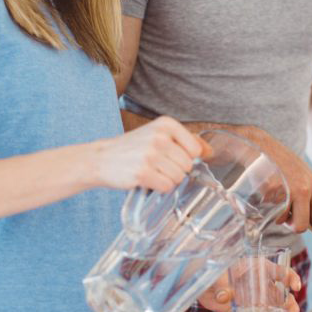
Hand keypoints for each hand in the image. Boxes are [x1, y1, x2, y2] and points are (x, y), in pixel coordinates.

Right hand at [94, 116, 208, 191]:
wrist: (101, 158)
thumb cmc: (132, 148)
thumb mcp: (158, 135)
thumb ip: (186, 141)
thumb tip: (210, 151)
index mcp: (166, 124)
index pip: (195, 149)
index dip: (185, 157)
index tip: (169, 155)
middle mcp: (159, 137)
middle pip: (188, 165)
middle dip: (175, 170)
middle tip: (156, 165)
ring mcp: (150, 155)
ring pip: (178, 177)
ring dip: (167, 179)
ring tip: (150, 171)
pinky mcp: (142, 173)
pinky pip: (166, 187)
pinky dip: (158, 187)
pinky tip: (146, 179)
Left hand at [199, 269, 302, 311]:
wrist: (203, 286)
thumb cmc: (213, 273)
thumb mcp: (217, 277)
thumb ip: (221, 286)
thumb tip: (224, 297)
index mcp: (258, 269)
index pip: (280, 271)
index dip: (290, 277)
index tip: (295, 287)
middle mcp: (262, 285)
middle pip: (282, 295)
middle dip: (290, 306)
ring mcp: (257, 301)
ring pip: (277, 311)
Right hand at [257, 136, 311, 261]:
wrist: (258, 144)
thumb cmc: (278, 163)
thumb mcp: (299, 178)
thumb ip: (307, 199)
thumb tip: (307, 225)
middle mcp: (305, 189)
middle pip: (301, 226)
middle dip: (290, 225)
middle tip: (282, 211)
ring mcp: (289, 190)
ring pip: (284, 221)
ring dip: (277, 216)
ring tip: (273, 196)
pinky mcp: (272, 191)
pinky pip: (269, 212)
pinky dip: (265, 207)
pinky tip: (263, 190)